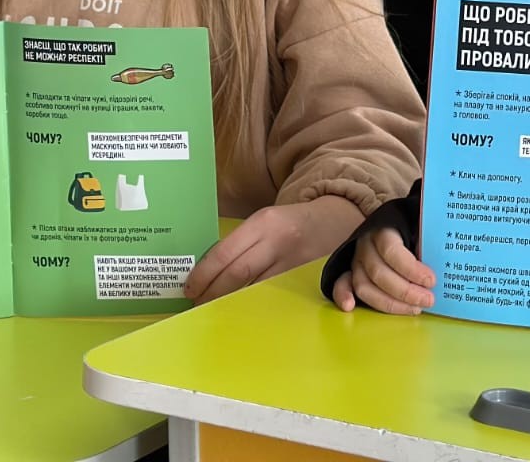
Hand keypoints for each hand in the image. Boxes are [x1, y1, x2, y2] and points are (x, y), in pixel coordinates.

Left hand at [185, 195, 362, 303]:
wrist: (340, 218)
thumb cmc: (293, 222)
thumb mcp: (266, 221)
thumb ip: (242, 242)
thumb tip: (208, 272)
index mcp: (263, 222)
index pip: (225, 253)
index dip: (204, 275)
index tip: (189, 289)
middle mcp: (278, 241)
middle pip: (238, 274)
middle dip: (212, 293)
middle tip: (196, 305)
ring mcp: (294, 262)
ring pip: (254, 289)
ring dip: (231, 303)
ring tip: (213, 311)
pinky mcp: (305, 279)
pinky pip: (274, 297)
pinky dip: (254, 306)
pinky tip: (242, 312)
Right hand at [331, 226, 435, 314]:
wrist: (393, 222)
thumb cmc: (411, 228)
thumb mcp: (421, 226)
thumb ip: (428, 240)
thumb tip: (444, 260)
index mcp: (383, 230)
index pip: (392, 251)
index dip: (411, 269)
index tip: (431, 281)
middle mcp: (366, 246)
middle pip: (379, 274)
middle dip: (406, 292)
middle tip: (428, 300)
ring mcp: (355, 260)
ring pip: (364, 286)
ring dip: (389, 303)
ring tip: (414, 309)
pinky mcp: (349, 272)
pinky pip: (341, 285)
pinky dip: (342, 296)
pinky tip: (349, 307)